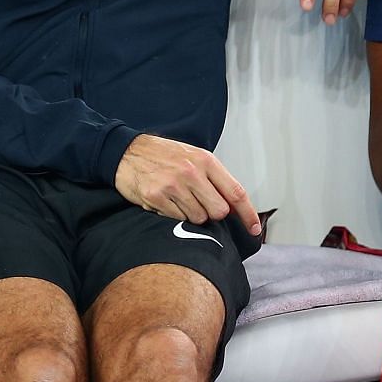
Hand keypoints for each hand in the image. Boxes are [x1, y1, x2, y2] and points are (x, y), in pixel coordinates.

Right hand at [114, 134, 262, 233]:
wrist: (126, 152)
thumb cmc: (162, 155)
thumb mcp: (193, 156)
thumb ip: (214, 178)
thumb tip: (233, 206)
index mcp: (206, 160)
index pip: (235, 192)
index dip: (248, 214)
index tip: (254, 229)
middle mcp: (192, 172)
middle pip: (218, 211)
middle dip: (212, 214)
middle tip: (198, 204)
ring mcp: (173, 185)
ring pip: (198, 218)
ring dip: (191, 215)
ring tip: (177, 199)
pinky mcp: (156, 197)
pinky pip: (176, 219)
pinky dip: (173, 215)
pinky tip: (165, 200)